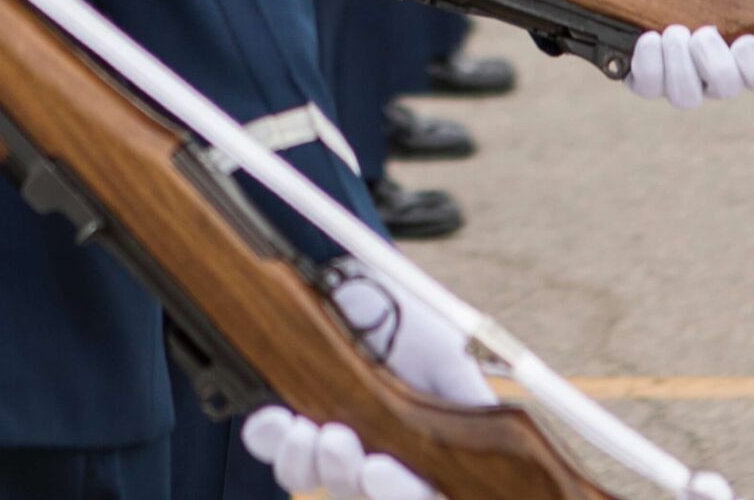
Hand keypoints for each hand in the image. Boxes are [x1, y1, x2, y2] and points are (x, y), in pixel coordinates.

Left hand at [243, 261, 494, 499]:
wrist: (369, 274)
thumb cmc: (418, 318)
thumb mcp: (454, 360)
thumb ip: (468, 410)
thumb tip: (483, 454)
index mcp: (421, 452)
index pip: (417, 495)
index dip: (397, 493)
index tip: (376, 469)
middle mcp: (378, 452)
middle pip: (359, 494)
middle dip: (344, 473)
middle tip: (337, 439)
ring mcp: (335, 437)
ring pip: (315, 478)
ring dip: (305, 461)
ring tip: (304, 428)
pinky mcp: (297, 414)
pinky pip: (274, 448)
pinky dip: (270, 439)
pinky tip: (272, 418)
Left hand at [617, 0, 753, 106]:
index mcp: (736, 47)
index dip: (753, 66)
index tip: (742, 41)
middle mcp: (709, 70)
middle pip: (725, 90)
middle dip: (714, 63)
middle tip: (701, 33)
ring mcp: (677, 76)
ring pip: (687, 97)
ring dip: (681, 67)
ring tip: (672, 33)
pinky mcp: (643, 74)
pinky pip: (647, 87)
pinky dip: (649, 65)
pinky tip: (648, 40)